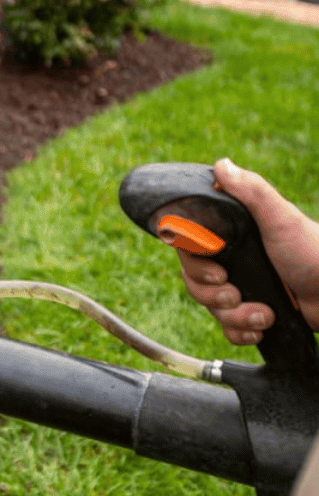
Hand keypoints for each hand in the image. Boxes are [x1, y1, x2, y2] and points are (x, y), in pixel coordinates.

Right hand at [174, 158, 318, 344]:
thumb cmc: (314, 253)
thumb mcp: (281, 219)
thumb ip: (252, 192)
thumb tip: (222, 164)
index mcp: (232, 235)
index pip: (189, 247)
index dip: (194, 263)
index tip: (218, 271)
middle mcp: (232, 259)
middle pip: (193, 280)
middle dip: (213, 294)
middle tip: (236, 293)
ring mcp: (240, 285)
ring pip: (210, 307)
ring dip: (235, 315)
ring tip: (263, 313)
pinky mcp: (250, 311)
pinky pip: (227, 327)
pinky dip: (242, 330)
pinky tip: (262, 325)